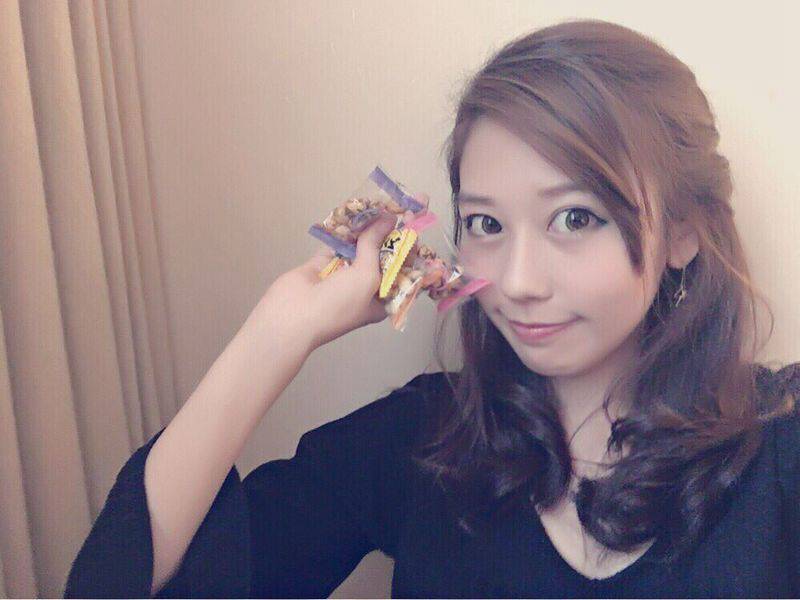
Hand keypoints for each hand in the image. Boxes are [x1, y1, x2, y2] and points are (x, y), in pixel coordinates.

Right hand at [252, 193, 429, 351]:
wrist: (292, 317)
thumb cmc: (339, 304)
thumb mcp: (366, 276)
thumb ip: (376, 245)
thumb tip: (388, 217)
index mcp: (381, 298)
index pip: (403, 269)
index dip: (411, 246)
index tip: (419, 220)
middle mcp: (364, 287)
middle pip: (382, 255)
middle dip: (392, 232)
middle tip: (404, 203)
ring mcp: (342, 275)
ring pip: (359, 246)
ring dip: (368, 227)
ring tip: (381, 200)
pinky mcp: (321, 265)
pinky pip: (336, 243)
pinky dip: (343, 229)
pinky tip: (353, 209)